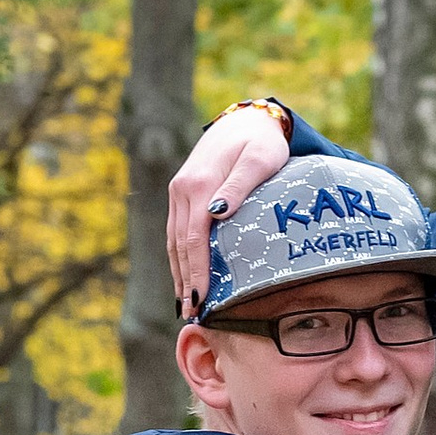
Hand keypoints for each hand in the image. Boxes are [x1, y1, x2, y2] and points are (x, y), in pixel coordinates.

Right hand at [166, 106, 293, 317]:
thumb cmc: (262, 143)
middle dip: (185, 281)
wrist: (245, 120)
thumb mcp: (259, 160)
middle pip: (179, 245)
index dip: (197, 273)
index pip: (194, 239)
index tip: (202, 301)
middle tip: (192, 314)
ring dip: (178, 272)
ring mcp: (179, 190)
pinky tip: (184, 275)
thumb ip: (240, 185)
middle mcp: (183, 189)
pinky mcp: (182, 191)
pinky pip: (177, 229)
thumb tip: (218, 214)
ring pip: (174, 239)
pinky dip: (178, 256)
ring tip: (186, 303)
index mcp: (200, 184)